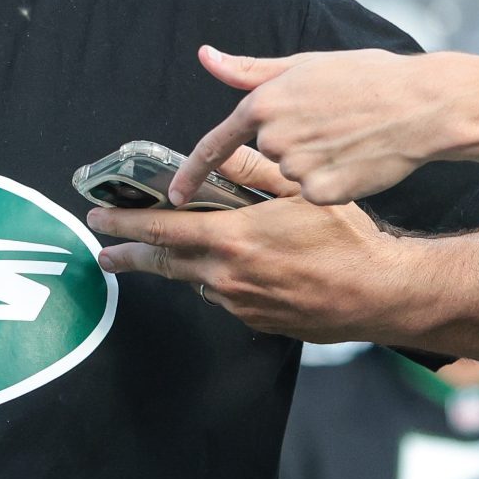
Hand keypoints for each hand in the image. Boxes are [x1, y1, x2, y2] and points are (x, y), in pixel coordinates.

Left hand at [93, 148, 419, 343]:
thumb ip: (250, 171)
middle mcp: (227, 276)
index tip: (99, 217)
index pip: (161, 228)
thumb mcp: (298, 190)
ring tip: (162, 254)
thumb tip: (214, 157)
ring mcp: (240, 304)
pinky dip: (219, 280)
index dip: (125, 222)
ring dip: (177, 266)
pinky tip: (233, 268)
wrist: (379, 293)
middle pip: (163, 263)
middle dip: (129, 254)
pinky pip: (226, 297)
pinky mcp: (256, 321)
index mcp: (232, 239)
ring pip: (196, 280)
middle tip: (104, 251)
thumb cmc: (347, 238)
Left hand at [174, 45, 456, 206]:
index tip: (174, 196)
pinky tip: (355, 164)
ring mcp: (296, 168)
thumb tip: (207, 57)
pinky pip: (313, 197)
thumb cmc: (369, 79)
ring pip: (291, 179)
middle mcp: (273, 137)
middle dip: (288, 150)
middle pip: (265, 159)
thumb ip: (250, 70)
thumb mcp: (306, 64)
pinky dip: (330, 187)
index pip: (215, 144)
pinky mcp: (320, 194)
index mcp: (265, 102)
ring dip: (311, 167)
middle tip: (325, 133)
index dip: (191, 173)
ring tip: (348, 141)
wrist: (421, 107)